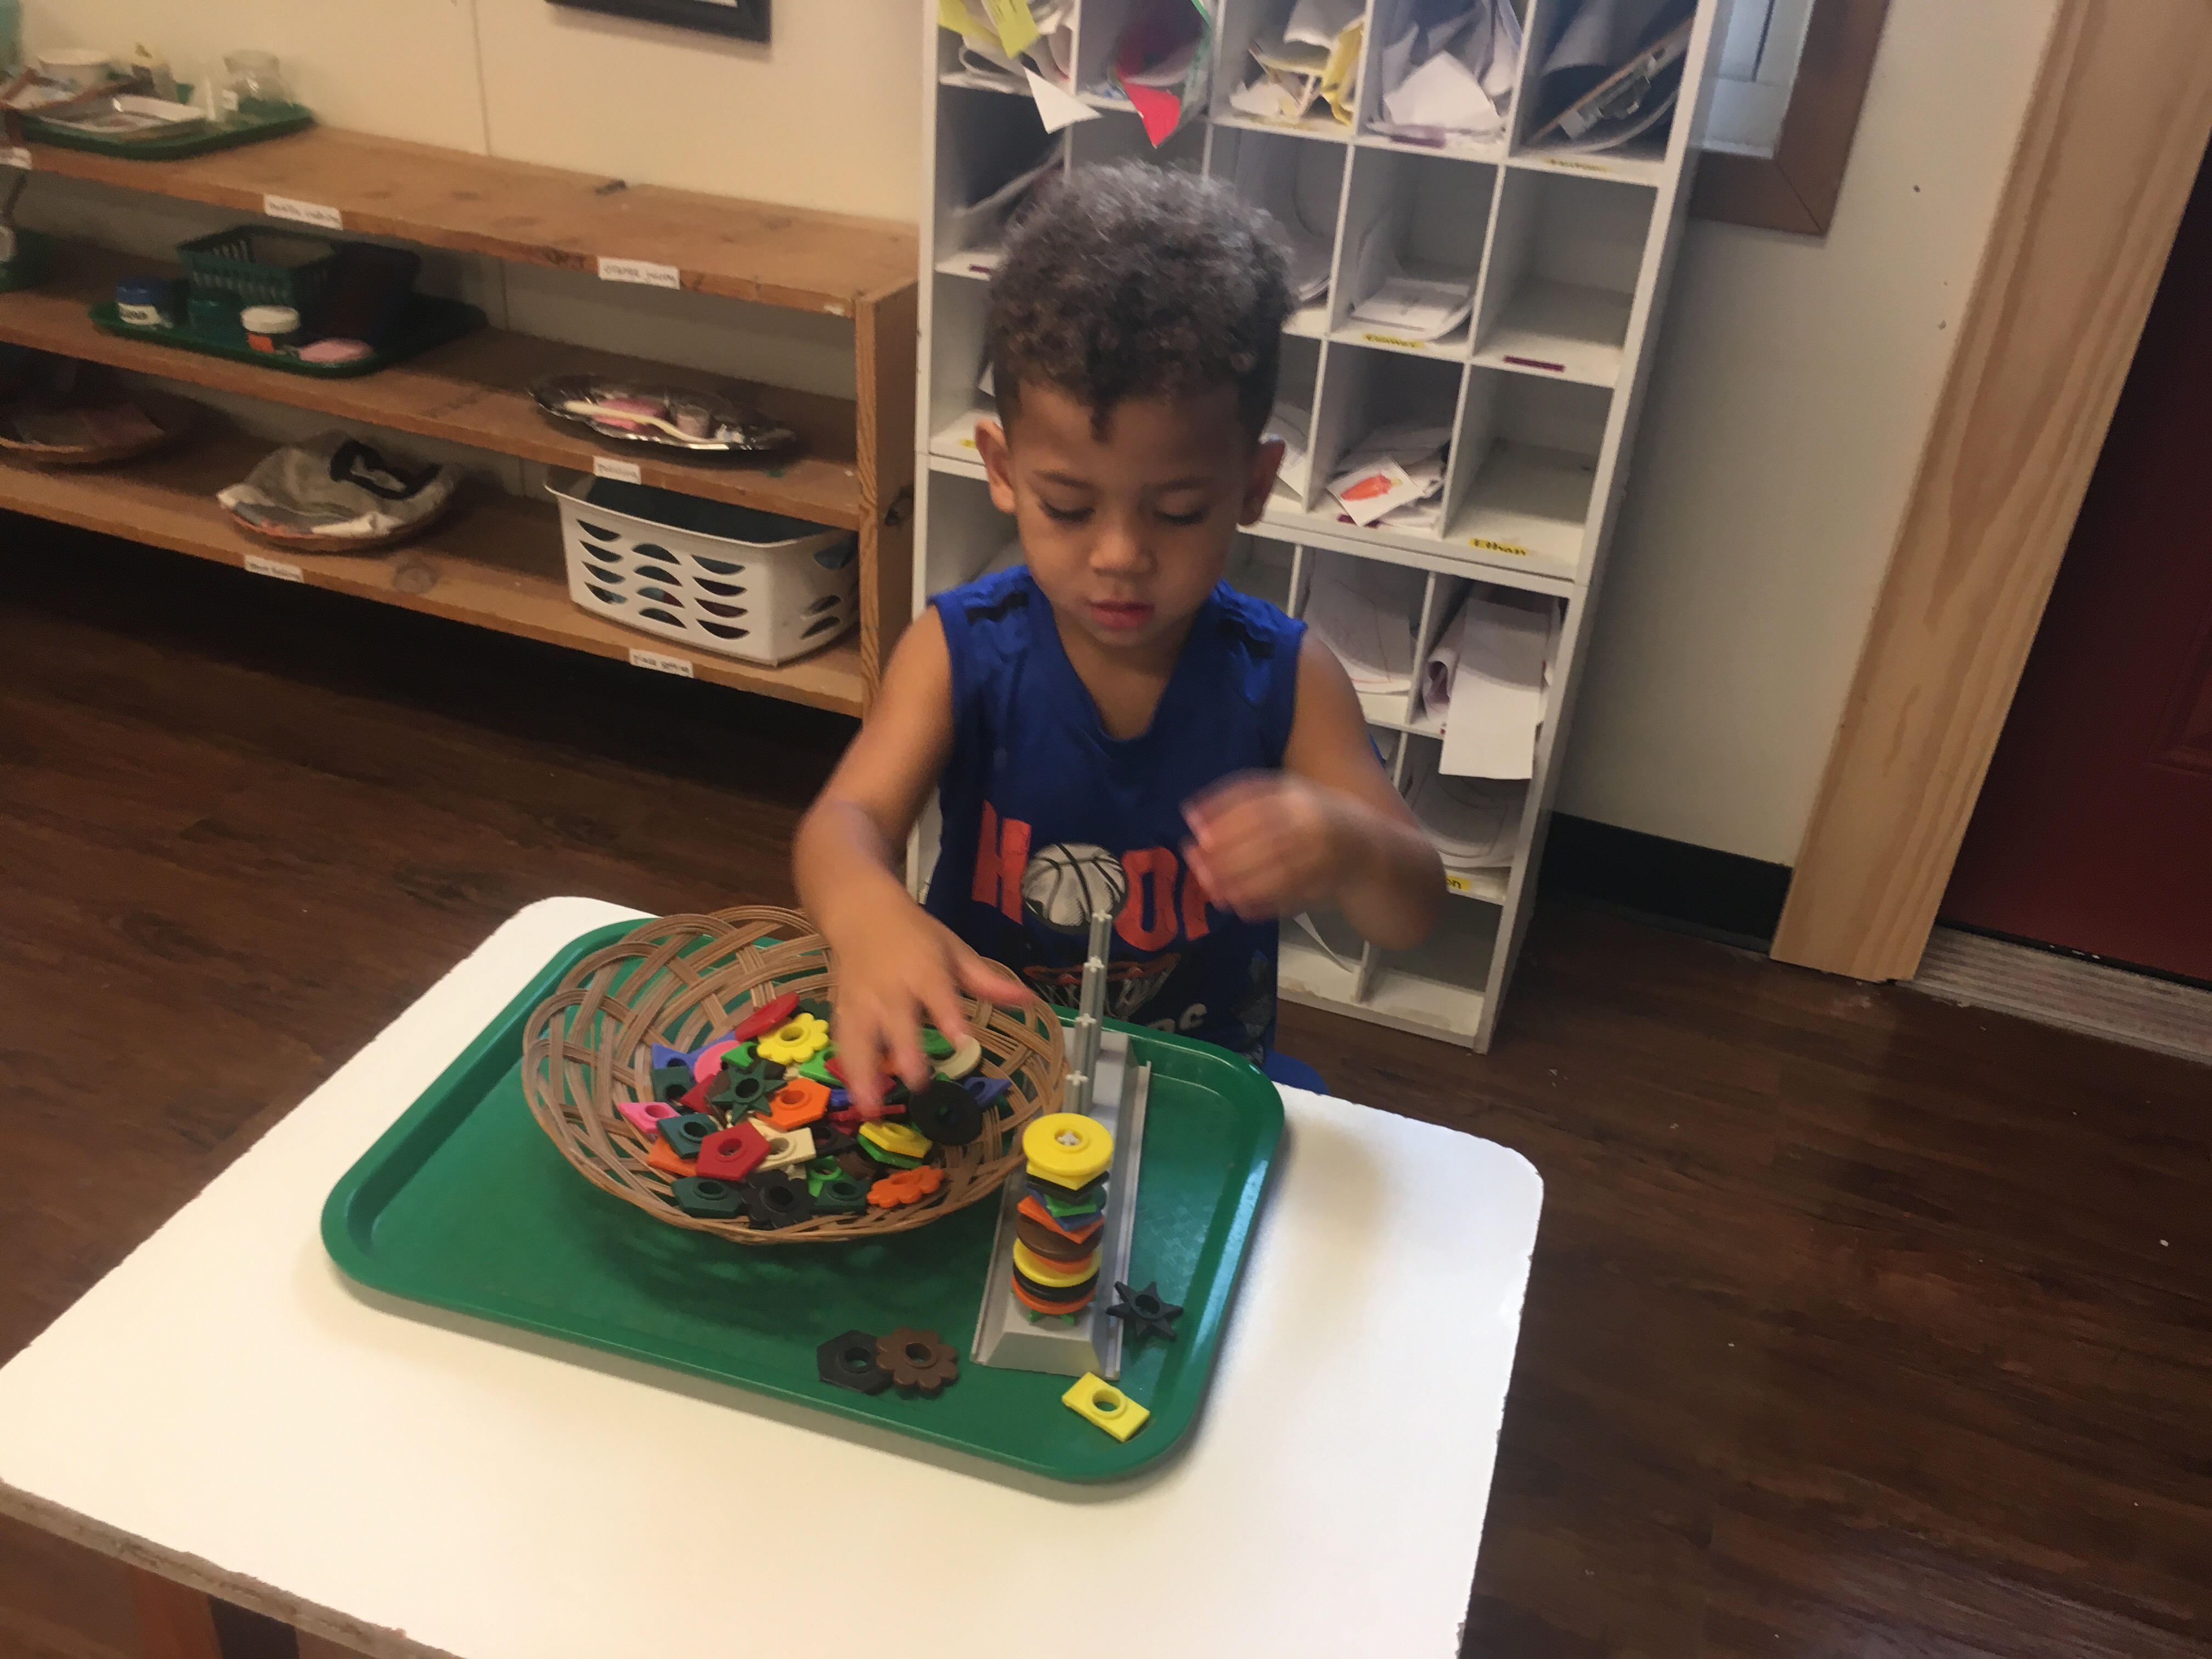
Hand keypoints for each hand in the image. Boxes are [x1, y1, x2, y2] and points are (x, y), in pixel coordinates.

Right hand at [821, 896, 1030, 1107]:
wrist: (862, 914)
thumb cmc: (915, 936)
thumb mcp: (954, 950)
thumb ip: (987, 981)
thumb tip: (1031, 1000)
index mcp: (923, 969)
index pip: (937, 993)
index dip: (949, 1016)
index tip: (962, 1040)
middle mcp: (891, 988)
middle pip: (896, 1020)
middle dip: (905, 1050)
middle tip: (917, 1081)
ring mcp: (863, 1002)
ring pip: (861, 1038)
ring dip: (865, 1073)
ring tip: (871, 1108)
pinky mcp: (843, 1012)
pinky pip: (844, 1043)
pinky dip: (848, 1070)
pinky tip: (858, 1099)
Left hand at [1181, 771, 1358, 921]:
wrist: (1379, 852)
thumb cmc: (1324, 824)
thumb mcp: (1294, 802)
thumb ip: (1254, 806)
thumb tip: (1196, 818)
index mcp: (1300, 794)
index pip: (1256, 797)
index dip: (1221, 808)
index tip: (1191, 820)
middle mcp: (1314, 819)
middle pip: (1263, 834)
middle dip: (1225, 850)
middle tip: (1195, 864)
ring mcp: (1326, 853)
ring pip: (1277, 869)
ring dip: (1241, 882)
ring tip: (1213, 891)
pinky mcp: (1332, 883)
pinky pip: (1294, 895)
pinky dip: (1266, 903)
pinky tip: (1242, 909)